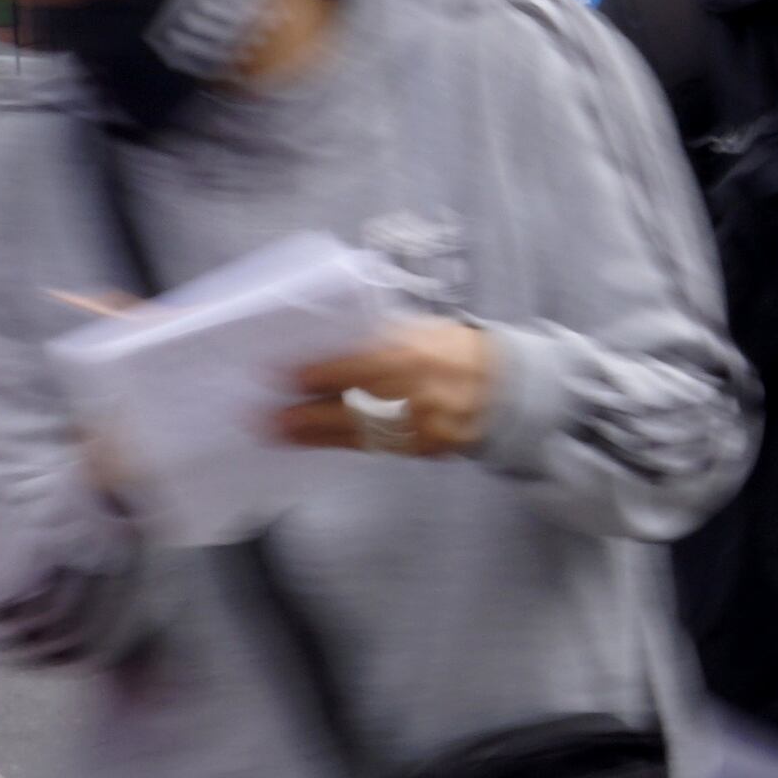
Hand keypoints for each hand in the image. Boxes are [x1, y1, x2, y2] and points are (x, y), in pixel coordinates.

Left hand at [276, 320, 498, 459]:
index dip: (314, 375)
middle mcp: (416, 393)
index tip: (281, 377)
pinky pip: (379, 447)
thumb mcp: (422, 330)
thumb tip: (328, 348)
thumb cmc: (455, 349)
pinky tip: (322, 442)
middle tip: (270, 419)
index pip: (352, 368)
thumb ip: (380, 340)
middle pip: (349, 406)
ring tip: (283, 434)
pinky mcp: (426, 448)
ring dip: (317, 435)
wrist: (507, 386)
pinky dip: (347, 444)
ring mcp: (422, 425)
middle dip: (306, 415)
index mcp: (413, 354)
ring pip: (360, 432)